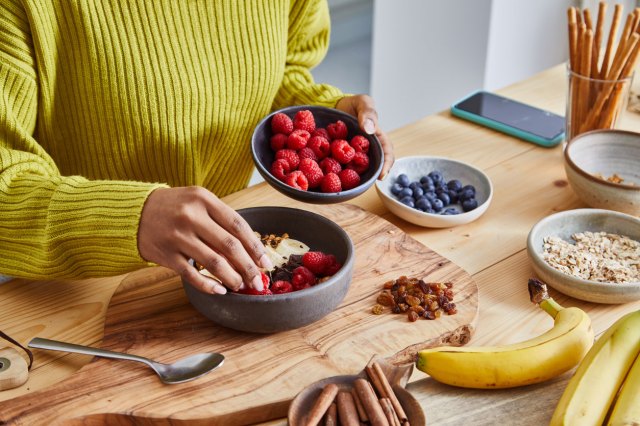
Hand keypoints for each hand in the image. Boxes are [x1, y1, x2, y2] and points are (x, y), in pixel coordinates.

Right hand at [137, 187, 271, 294]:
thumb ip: (221, 220)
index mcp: (204, 200)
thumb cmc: (174, 207)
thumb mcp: (197, 202)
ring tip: (241, 286)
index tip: (266, 262)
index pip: (238, 225)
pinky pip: (192, 274)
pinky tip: (220, 290)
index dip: (256, 247)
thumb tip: (249, 250)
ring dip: (232, 278)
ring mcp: (178, 236)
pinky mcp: (166, 254)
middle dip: (249, 267)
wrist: (134, 212)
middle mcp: (191, 216)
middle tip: (258, 281)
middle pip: (230, 246)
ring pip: (214, 262)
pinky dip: (208, 285)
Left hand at [335, 94, 393, 178]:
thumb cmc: (353, 103)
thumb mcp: (363, 102)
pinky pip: (341, 165)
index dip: (387, 165)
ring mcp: (353, 153)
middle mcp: (367, 148)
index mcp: (377, 137)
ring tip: (351, 185)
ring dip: (356, 177)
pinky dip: (339, 172)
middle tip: (367, 185)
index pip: (387, 153)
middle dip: (371, 176)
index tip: (382, 175)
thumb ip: (368, 113)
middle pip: (374, 165)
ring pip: (358, 169)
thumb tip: (369, 130)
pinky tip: (334, 178)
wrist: (334, 105)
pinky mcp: (340, 156)